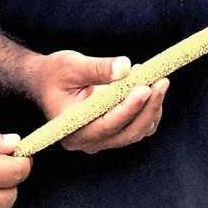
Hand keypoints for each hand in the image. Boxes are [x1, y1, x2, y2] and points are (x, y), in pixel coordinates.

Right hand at [29, 51, 168, 153]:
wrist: (45, 82)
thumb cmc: (54, 74)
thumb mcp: (71, 66)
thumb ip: (98, 68)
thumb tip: (125, 68)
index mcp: (72, 129)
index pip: (107, 124)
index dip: (129, 108)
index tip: (146, 88)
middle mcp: (87, 141)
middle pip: (127, 132)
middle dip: (148, 107)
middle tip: (161, 81)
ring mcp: (102, 139)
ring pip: (137, 131)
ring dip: (152, 108)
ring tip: (157, 79)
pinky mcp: (113, 131)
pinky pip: (139, 127)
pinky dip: (149, 109)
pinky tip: (150, 86)